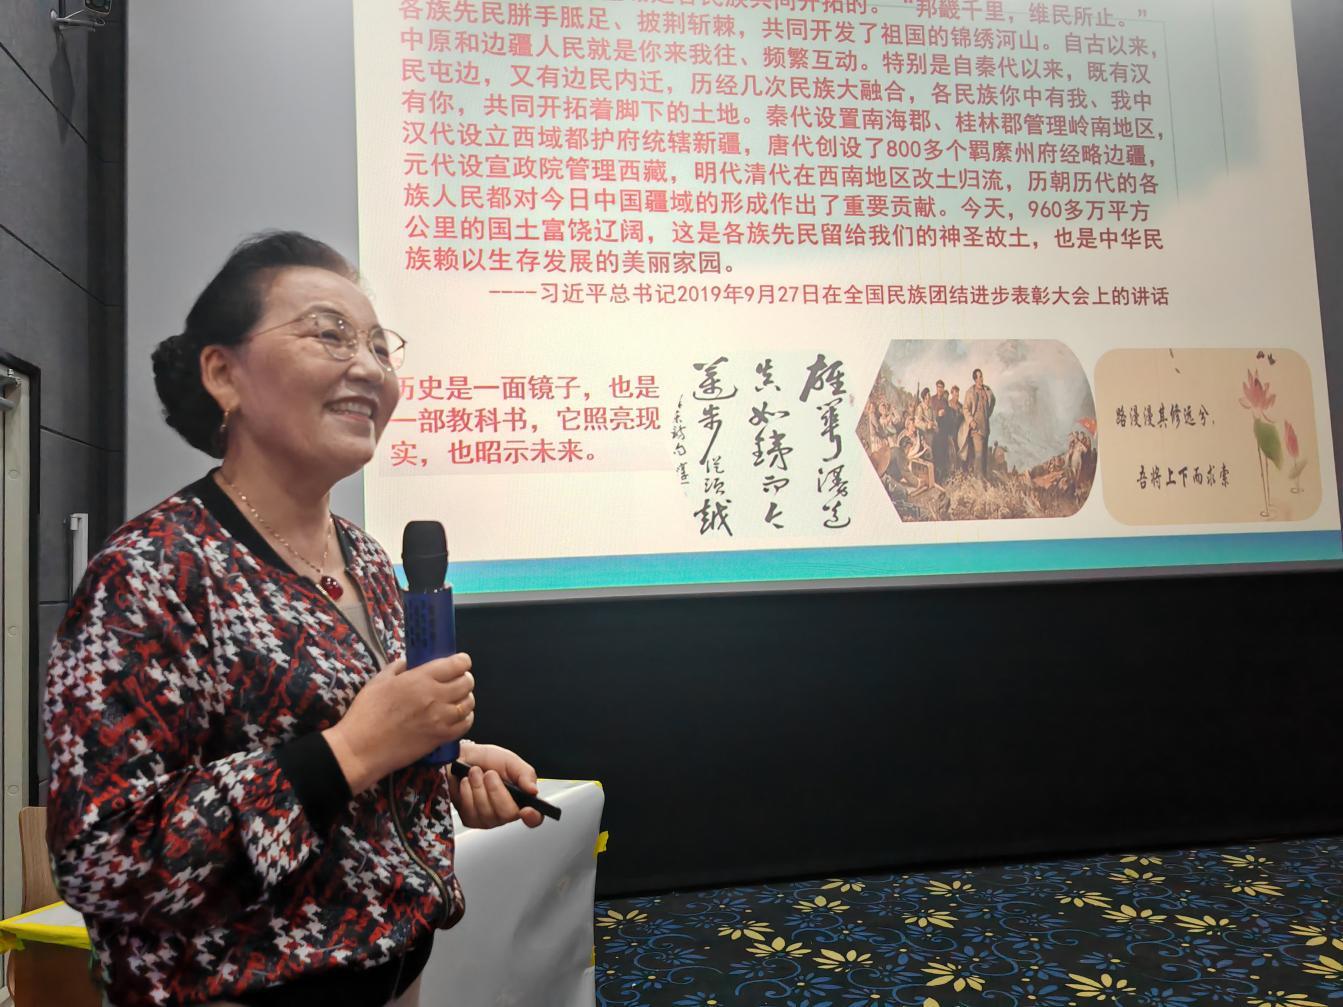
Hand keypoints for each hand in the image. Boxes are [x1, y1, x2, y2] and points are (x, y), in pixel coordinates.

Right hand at [323, 653, 475, 793]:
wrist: (361, 749)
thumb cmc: (366, 713)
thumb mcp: (378, 681)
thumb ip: (397, 668)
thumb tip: (409, 662)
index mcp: (420, 678)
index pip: (456, 664)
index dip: (461, 661)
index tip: (459, 663)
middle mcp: (435, 696)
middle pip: (466, 683)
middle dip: (465, 679)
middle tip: (457, 681)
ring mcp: (440, 718)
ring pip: (468, 703)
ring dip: (466, 698)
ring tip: (457, 699)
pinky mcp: (440, 737)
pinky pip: (465, 724)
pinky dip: (466, 718)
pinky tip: (457, 717)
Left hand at [450, 741, 543, 829]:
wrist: (461, 758)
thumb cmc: (487, 760)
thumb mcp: (510, 761)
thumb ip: (525, 774)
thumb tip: (533, 790)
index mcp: (521, 799)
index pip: (534, 818)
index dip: (532, 817)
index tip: (527, 810)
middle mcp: (506, 813)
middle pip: (507, 814)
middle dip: (495, 789)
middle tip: (489, 773)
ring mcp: (488, 819)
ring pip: (487, 813)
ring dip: (478, 787)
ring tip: (475, 773)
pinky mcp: (471, 820)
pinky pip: (470, 812)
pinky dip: (467, 793)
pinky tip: (466, 783)